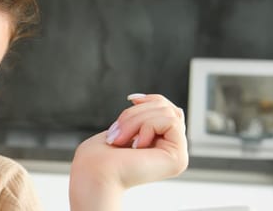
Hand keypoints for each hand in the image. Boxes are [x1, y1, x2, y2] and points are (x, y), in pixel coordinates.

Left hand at [69, 94, 188, 210]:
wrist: (94, 172)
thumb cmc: (100, 155)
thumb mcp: (123, 127)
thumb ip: (142, 116)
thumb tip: (148, 99)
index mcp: (159, 144)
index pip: (167, 109)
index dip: (151, 99)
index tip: (131, 99)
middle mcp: (171, 151)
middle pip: (166, 108)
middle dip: (136, 113)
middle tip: (116, 132)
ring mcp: (177, 156)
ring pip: (168, 113)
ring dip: (136, 120)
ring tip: (120, 139)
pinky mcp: (178, 158)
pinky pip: (170, 122)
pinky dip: (147, 126)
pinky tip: (136, 146)